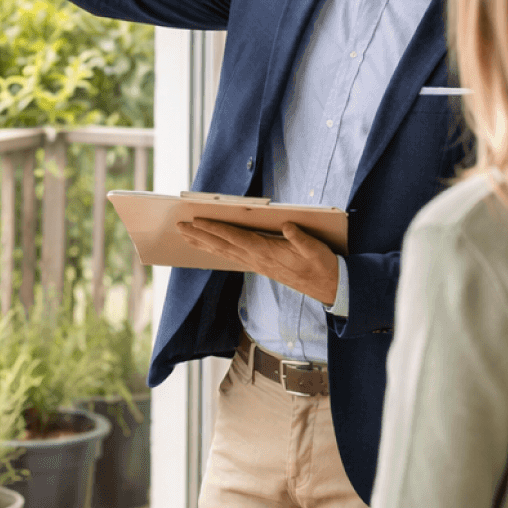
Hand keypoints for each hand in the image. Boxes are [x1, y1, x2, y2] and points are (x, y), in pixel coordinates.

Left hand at [175, 219, 339, 305]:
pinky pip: (232, 258)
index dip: (215, 228)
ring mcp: (257, 264)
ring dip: (204, 244)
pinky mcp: (260, 267)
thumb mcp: (315, 248)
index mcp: (267, 251)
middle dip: (200, 235)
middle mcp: (257, 259)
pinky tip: (209, 247)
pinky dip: (217, 250)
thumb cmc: (321, 264)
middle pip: (222, 246)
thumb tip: (288, 226)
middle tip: (179, 227)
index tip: (196, 220)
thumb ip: (301, 238)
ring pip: (224, 253)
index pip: (235, 238)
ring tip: (186, 237)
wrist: (328, 286)